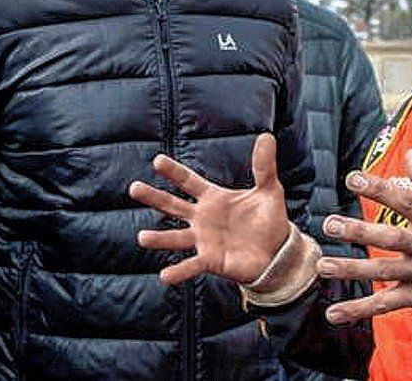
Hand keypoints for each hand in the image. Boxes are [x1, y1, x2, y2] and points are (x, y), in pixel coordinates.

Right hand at [129, 133, 290, 284]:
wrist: (277, 252)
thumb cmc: (268, 219)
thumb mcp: (269, 189)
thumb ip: (264, 166)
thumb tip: (266, 136)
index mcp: (213, 198)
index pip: (188, 181)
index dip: (174, 171)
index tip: (157, 160)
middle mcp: (202, 218)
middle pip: (172, 205)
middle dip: (154, 197)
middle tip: (134, 188)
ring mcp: (204, 240)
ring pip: (176, 238)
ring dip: (159, 239)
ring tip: (141, 238)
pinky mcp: (210, 260)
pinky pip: (192, 265)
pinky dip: (179, 271)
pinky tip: (164, 276)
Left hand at [315, 149, 411, 323]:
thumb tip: (409, 153)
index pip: (405, 200)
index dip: (379, 189)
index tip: (352, 178)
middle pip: (391, 237)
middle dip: (360, 231)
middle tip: (331, 225)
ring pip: (385, 272)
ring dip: (353, 270)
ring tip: (323, 266)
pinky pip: (387, 305)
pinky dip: (361, 309)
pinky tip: (334, 313)